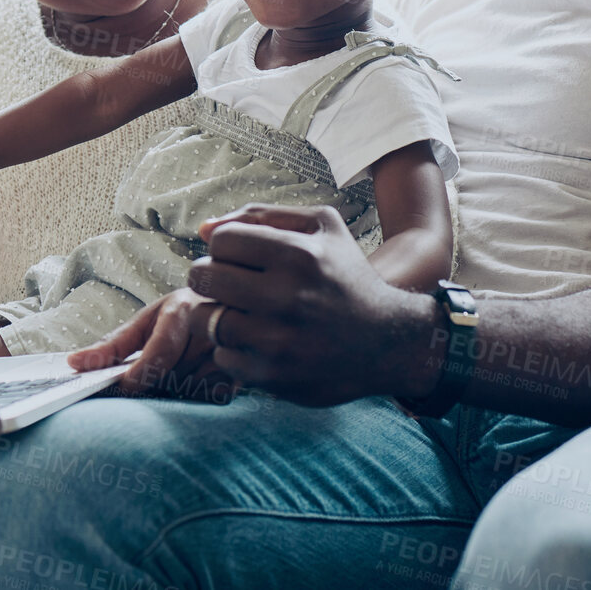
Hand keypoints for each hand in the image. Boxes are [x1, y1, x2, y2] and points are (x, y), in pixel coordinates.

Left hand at [68, 288, 235, 403]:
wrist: (233, 304)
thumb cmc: (182, 315)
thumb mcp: (145, 321)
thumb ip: (112, 346)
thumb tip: (74, 364)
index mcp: (182, 309)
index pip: (160, 352)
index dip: (139, 376)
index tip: (124, 388)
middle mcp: (212, 327)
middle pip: (174, 375)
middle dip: (159, 380)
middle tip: (158, 368)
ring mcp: (234, 348)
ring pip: (194, 387)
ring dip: (181, 386)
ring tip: (185, 364)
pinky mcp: (248, 369)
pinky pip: (215, 395)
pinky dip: (202, 392)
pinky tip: (203, 374)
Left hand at [189, 203, 434, 406]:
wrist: (388, 341)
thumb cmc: (347, 277)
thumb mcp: (322, 227)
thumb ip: (262, 215)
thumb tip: (203, 228)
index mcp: (297, 253)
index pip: (220, 241)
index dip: (224, 248)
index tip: (240, 259)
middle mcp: (286, 296)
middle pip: (203, 277)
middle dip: (211, 278)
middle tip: (232, 285)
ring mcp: (277, 339)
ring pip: (205, 319)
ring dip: (217, 315)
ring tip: (241, 313)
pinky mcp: (272, 375)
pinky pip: (221, 356)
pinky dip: (233, 350)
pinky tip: (257, 342)